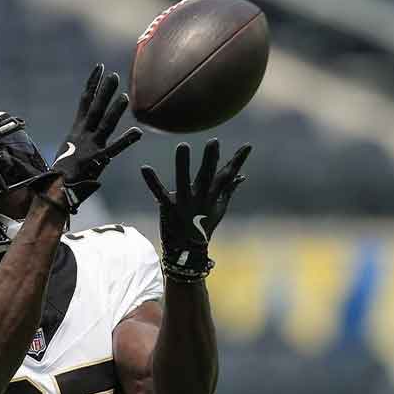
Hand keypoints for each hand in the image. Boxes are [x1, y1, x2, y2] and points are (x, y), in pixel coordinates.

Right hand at [52, 64, 143, 210]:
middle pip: (95, 108)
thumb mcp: (69, 148)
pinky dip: (126, 140)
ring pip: (105, 124)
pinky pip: (115, 148)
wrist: (56, 188)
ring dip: (115, 110)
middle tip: (113, 75)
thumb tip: (83, 128)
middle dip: (104, 91)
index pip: (85, 100)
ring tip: (125, 96)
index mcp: (76, 129)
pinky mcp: (97, 159)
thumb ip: (79, 136)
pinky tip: (137, 133)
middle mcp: (83, 134)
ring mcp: (90, 146)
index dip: (93, 84)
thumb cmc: (63, 170)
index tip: (99, 68)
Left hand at [141, 140, 251, 282]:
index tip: (247, 146)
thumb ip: (229, 190)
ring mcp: (184, 203)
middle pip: (206, 176)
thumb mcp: (219, 208)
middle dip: (210, 159)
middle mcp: (200, 198)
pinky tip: (145, 168)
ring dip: (183, 164)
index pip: (228, 176)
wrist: (188, 251)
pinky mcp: (168, 208)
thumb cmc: (203, 226)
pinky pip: (159, 193)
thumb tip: (241, 176)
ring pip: (184, 181)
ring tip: (183, 145)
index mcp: (212, 196)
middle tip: (214, 141)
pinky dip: (152, 181)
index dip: (238, 161)